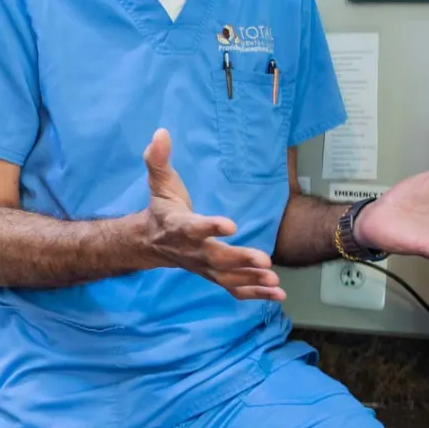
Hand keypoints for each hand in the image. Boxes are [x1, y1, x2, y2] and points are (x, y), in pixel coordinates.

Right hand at [142, 128, 284, 300]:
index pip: (195, 227)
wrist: (151, 242)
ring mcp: (203, 266)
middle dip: (240, 259)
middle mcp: (192, 250)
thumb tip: (161, 132)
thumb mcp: (159, 182)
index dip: (211, 227)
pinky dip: (255, 294)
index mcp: (180, 226)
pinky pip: (233, 289)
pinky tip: (278, 294)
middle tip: (265, 260)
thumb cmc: (162, 208)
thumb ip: (158, 159)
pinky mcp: (213, 275)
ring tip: (274, 280)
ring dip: (251, 279)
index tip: (231, 225)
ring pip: (228, 277)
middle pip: (216, 257)